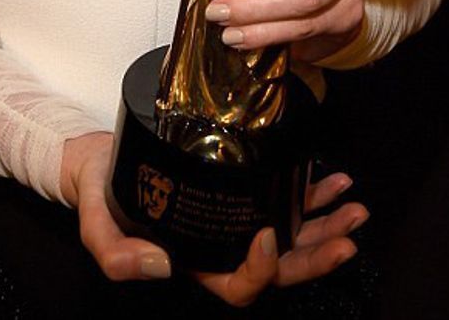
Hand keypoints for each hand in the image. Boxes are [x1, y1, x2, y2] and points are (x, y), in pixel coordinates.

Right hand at [62, 132, 365, 302]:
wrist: (98, 163)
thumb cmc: (98, 194)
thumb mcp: (94, 227)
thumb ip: (117, 254)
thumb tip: (160, 266)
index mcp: (194, 264)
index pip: (238, 286)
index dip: (260, 269)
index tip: (267, 233)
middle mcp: (222, 247)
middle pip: (279, 265)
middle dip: (317, 253)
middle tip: (350, 231)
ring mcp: (234, 220)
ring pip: (290, 235)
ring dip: (325, 222)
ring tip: (354, 205)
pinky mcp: (239, 189)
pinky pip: (282, 199)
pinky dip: (311, 192)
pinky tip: (333, 180)